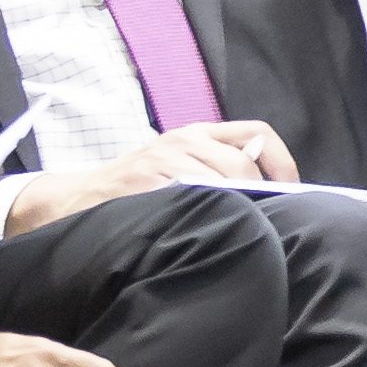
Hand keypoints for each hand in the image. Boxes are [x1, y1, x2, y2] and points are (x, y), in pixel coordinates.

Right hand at [0, 122, 295, 235]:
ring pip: (224, 183)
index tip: (290, 193)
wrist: (76, 201)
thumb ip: (218, 173)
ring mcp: (164, 158)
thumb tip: (273, 200)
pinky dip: (208, 215)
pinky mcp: (145, 179)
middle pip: (245, 165)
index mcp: (198, 133)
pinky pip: (193, 196)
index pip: (258, 135)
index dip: (282, 163)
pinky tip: (207, 233)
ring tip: (236, 233)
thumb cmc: (137, 192)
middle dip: (259, 197)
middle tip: (261, 227)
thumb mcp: (178, 169)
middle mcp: (185, 139)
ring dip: (236, 211)